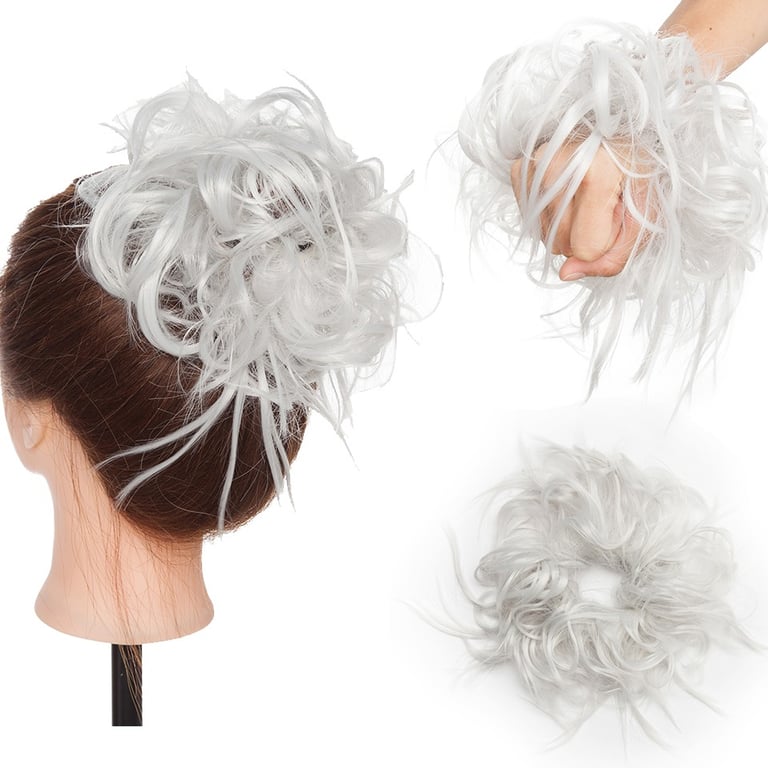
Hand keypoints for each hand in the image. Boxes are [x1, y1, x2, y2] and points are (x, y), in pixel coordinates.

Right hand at [510, 142, 643, 279]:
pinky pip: (529, 219)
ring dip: (565, 228)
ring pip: (543, 235)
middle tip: (604, 206)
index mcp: (595, 171)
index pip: (585, 248)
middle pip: (560, 243)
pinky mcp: (521, 168)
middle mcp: (558, 164)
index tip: (619, 214)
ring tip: (586, 198)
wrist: (629, 141)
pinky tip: (567, 197)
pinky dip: (549, 217)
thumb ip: (611, 259)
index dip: (605, 242)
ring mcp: (535, 164)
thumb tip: (565, 274)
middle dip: (583, 237)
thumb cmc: (641, 179)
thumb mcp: (644, 223)